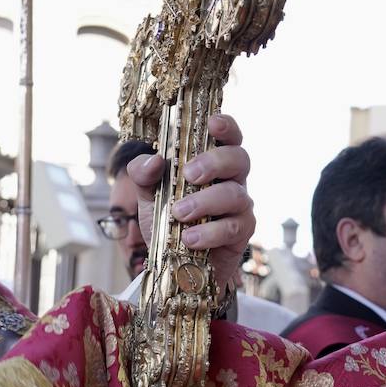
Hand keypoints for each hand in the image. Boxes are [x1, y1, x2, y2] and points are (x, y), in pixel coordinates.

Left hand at [128, 113, 254, 293]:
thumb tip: (153, 161)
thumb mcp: (148, 194)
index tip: (213, 123)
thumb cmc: (167, 219)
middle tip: (189, 174)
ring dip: (205, 202)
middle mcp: (231, 179)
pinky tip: (189, 238)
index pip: (228, 136)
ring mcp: (240, 206)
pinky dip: (210, 232)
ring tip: (179, 214)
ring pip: (235, 194)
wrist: (173, 263)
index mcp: (212, 162)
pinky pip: (234, 227)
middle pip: (239, 159)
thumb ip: (143, 174)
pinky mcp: (242, 232)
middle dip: (214, 162)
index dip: (226, 125)